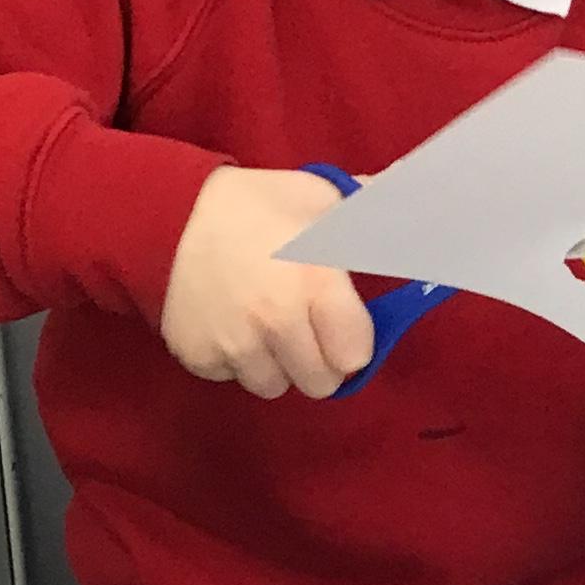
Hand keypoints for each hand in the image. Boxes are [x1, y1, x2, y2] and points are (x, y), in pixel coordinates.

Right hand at [159, 165, 375, 396]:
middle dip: (317, 361)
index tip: (340, 325)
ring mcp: (234, 344)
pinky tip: (227, 323)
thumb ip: (370, 215)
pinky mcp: (198, 356)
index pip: (355, 355)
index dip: (351, 341)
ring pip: (274, 386)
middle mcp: (277, 321)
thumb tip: (419, 206)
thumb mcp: (318, 197)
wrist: (165, 213)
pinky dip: (233, 361)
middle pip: (319, 383)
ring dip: (274, 365)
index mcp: (315, 282)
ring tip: (261, 324)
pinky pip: (230, 379)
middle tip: (302, 328)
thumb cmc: (254, 205)